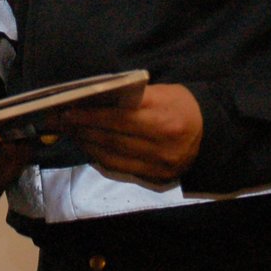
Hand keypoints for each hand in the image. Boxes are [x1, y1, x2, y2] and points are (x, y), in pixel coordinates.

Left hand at [56, 83, 202, 182]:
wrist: (211, 133)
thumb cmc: (182, 105)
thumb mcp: (162, 92)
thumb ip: (131, 98)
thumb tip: (93, 101)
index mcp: (163, 117)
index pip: (118, 117)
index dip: (90, 115)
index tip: (67, 110)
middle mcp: (161, 144)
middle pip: (112, 138)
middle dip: (82, 129)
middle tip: (60, 121)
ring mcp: (158, 165)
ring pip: (113, 156)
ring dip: (87, 144)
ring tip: (70, 132)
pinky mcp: (156, 178)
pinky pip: (120, 169)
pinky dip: (100, 157)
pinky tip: (89, 146)